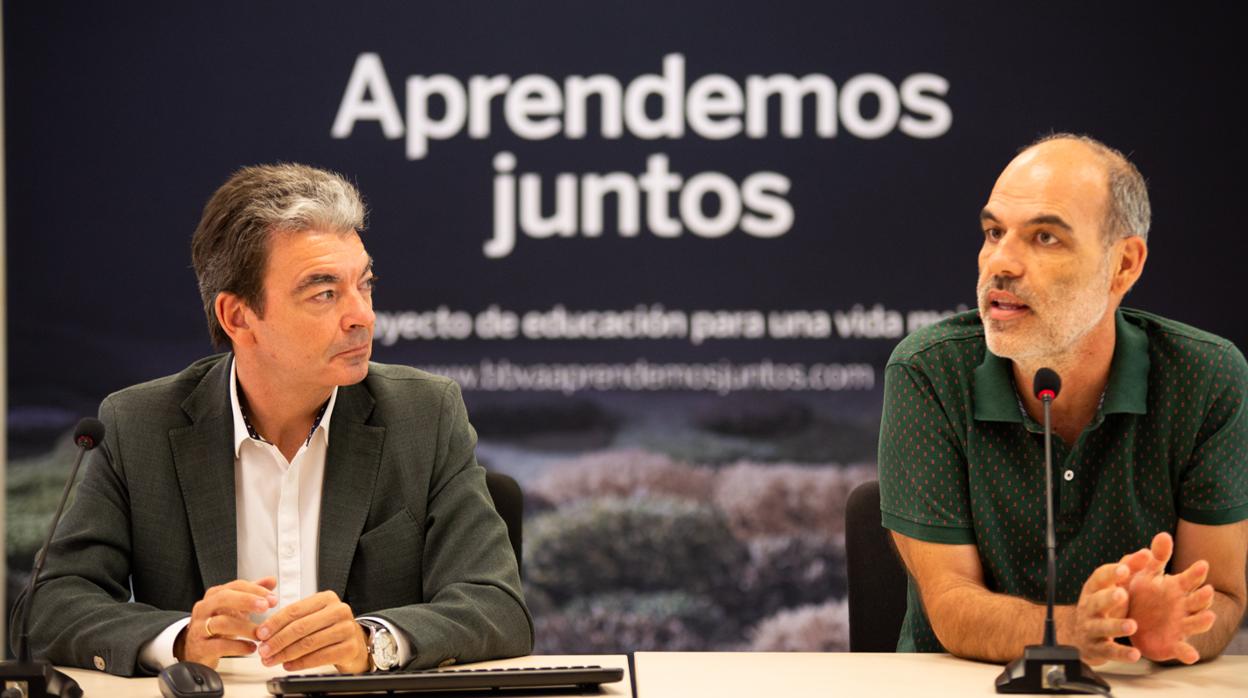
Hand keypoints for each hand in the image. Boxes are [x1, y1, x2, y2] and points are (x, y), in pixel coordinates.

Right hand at [177, 577, 277, 667]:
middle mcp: (204, 608)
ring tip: (261, 635)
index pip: (235, 586)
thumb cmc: (217, 626)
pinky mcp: (200, 647)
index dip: (255, 590)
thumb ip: (252, 593)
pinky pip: (220, 645)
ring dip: (246, 628)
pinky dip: (239, 646)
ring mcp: (199, 627)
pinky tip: (251, 648)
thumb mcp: (235, 607)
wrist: (196, 650)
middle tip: (265, 607)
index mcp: (214, 596)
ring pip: (222, 623)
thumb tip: (272, 580)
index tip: (272, 599)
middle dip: (247, 600)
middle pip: (224, 598)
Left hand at [255, 590, 368, 672]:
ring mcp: (346, 629)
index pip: (295, 610)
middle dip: (278, 640)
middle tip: (264, 650)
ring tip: (272, 660)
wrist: (356, 642)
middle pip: (301, 627)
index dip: (275, 623)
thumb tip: (265, 632)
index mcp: (327, 598)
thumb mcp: (314, 617)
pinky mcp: (350, 647)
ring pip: (308, 643)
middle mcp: (339, 610)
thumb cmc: (330, 629)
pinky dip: (300, 663)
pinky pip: (319, 657)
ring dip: (286, 654)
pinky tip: (289, 665)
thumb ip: (292, 620)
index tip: (261, 634)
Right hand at [1068, 561, 1140, 664]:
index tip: (1125, 568)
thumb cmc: (1104, 605)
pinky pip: (1109, 651)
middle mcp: (1089, 608)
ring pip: (1101, 627)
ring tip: (1131, 625)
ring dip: (1115, 626)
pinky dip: (1121, 654)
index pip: (1099, 578)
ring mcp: (1092, 628)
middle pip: (1096, 601)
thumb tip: (1146, 552)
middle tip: (1121, 594)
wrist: (1080, 635)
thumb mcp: (1115, 585)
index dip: (1111, 573)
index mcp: (1094, 589)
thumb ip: (1130, 568)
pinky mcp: (1097, 649)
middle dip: (1108, 598)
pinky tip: (1134, 655)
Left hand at [1124, 532, 1216, 663]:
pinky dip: (1187, 652)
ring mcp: (1181, 625)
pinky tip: (1190, 655)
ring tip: (1209, 617)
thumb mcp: (1146, 574)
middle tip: (1206, 590)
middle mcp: (1183, 606)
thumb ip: (1156, 557)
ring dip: (1203, 620)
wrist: (1131, 622)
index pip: (1189, 579)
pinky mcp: (1173, 644)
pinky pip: (1182, 649)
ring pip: (1196, 623)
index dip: (1195, 573)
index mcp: (1176, 588)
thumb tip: (1164, 534)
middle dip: (1203, 596)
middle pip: (1197, 600)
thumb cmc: (1143, 595)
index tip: (1202, 564)